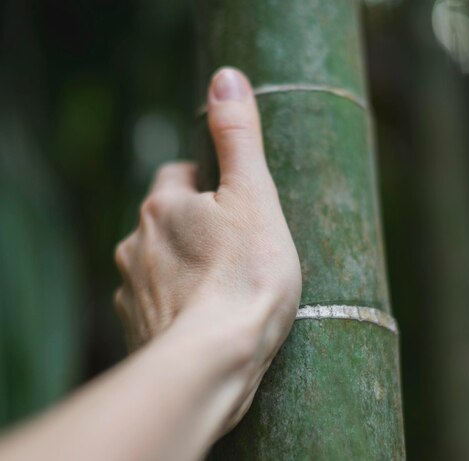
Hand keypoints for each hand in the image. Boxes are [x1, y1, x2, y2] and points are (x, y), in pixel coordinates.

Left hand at [113, 67, 301, 435]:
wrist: (214, 361)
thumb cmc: (244, 278)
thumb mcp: (254, 197)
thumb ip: (238, 137)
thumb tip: (226, 77)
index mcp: (162, 207)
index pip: (176, 177)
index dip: (205, 184)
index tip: (230, 200)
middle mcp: (136, 243)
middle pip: (165, 221)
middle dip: (193, 225)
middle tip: (233, 244)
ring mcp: (132, 290)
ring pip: (158, 263)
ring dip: (182, 266)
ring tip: (221, 285)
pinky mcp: (136, 329)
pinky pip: (156, 304)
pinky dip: (175, 303)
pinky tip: (204, 318)